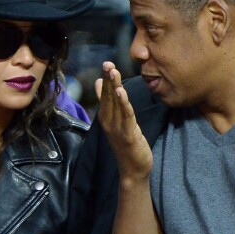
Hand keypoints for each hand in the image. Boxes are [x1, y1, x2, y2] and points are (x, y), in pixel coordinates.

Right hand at [96, 61, 153, 180]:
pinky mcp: (128, 134)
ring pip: (116, 103)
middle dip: (108, 79)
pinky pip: (126, 116)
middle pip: (108, 96)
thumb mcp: (118, 122)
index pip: (105, 95)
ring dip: (114, 87)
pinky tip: (122, 91)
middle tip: (107, 62)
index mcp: (106, 118)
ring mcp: (117, 129)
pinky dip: (123, 103)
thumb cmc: (127, 145)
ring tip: (113, 71)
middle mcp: (109, 122)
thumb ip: (111, 104)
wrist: (133, 170)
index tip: (106, 63)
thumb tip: (102, 84)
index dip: (106, 79)